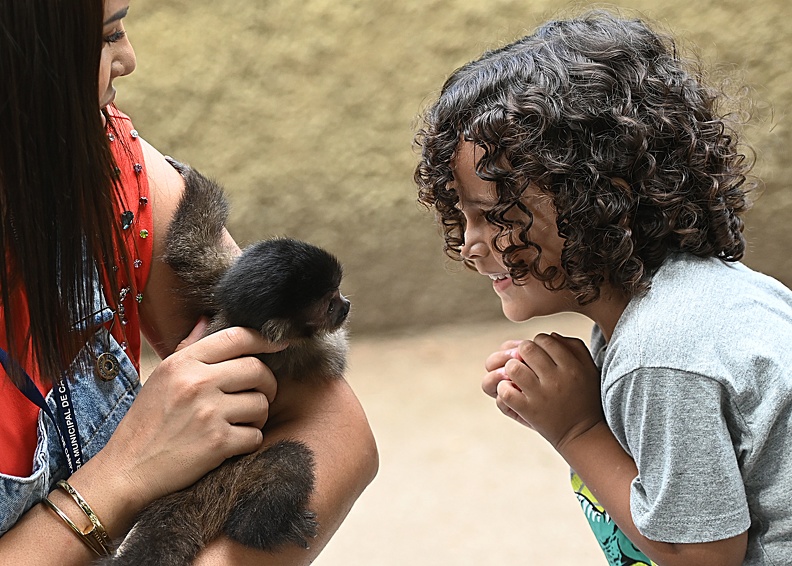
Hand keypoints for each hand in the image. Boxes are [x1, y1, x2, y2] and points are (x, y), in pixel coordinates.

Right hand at [101, 319, 283, 506]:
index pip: (237, 337)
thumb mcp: (161, 377)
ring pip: (261, 403)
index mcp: (183, 363)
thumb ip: (188, 347)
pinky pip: (256, 435)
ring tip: (241, 421)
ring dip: (258, 415)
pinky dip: (250, 441)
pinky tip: (233, 443)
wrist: (127, 469)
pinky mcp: (217, 443)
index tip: (278, 344)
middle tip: (261, 394)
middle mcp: (197, 383)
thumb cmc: (147, 423)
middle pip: (257, 369)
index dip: (264, 339)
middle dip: (267, 383)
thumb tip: (207, 320)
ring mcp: (208, 413)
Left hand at [483, 333, 603, 448]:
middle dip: (522, 352)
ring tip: (517, 375)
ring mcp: (541, 396)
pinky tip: (512, 390)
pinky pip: (506, 392)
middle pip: (526, 349)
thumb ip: (575, 347)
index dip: (538, 342)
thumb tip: (551, 334)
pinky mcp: (529, 411)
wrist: (583, 434)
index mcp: (571, 367)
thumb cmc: (586, 398)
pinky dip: (504, 389)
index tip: (540, 352)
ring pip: (513, 368)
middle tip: (525, 361)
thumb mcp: (589, 370)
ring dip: (511, 369)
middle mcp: (556, 379)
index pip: (545, 339)